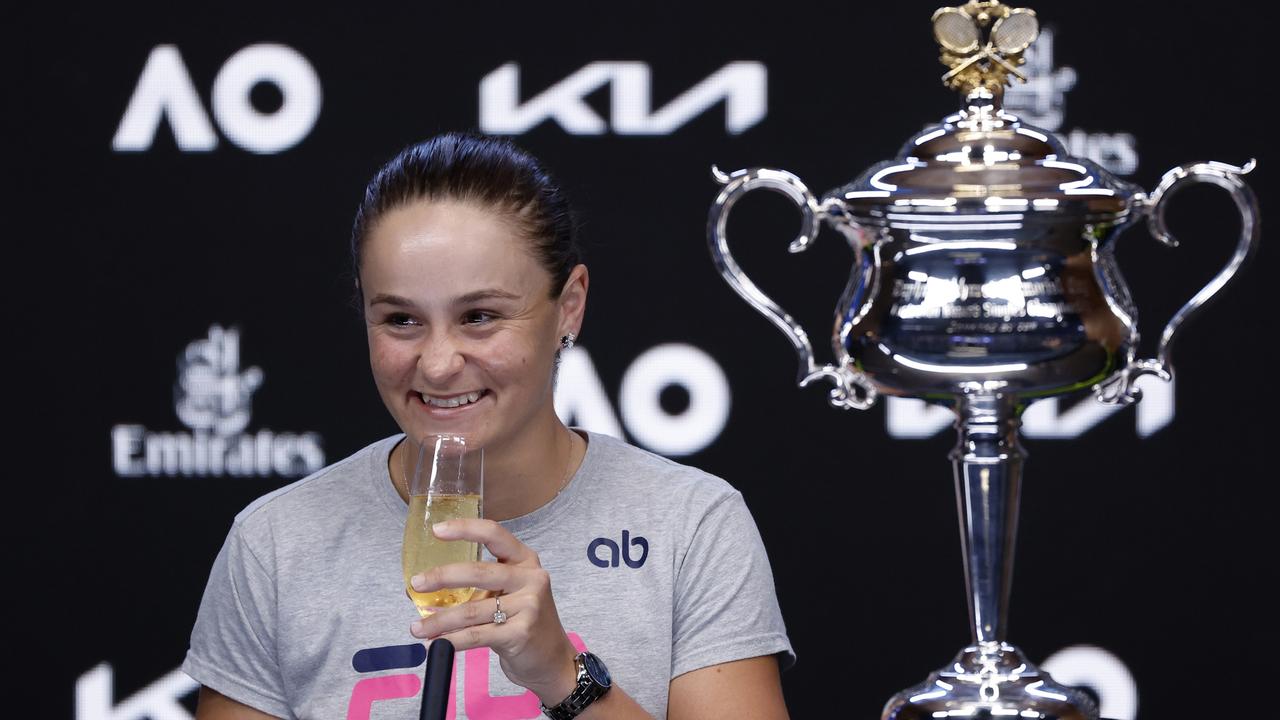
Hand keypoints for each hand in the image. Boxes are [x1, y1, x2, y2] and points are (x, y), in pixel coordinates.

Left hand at [409, 518, 578, 703]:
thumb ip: (482, 586)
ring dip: (439, 620)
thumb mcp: (512, 593)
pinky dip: (451, 641)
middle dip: (441, 577)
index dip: (465, 529)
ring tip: (417, 628)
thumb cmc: (525, 621)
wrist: (553, 660)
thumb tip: (431, 587)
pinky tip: (436, 645)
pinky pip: (476, 635)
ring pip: (471, 610)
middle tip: (416, 583)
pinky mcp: (520, 633)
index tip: (437, 530)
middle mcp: (531, 579)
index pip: (494, 534)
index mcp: (526, 560)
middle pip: (478, 572)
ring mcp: (528, 606)